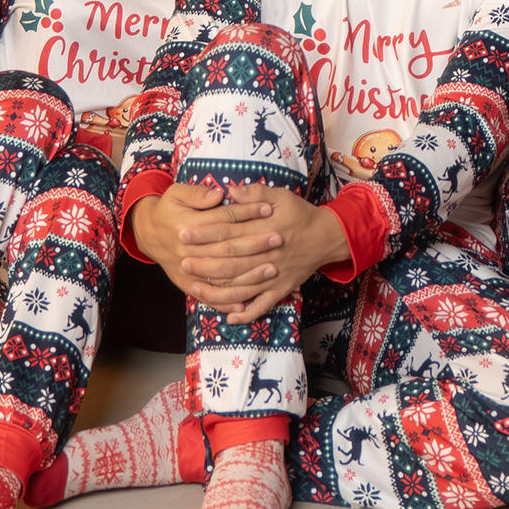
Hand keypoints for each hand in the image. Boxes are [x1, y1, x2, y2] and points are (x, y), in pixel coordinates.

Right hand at [129, 179, 277, 306]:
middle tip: (278, 239)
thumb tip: (220, 194)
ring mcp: (187, 271)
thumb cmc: (168, 210)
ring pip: (222, 275)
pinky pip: (209, 296)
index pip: (223, 218)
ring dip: (248, 274)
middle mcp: (187, 251)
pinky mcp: (187, 285)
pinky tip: (245, 304)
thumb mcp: (176, 193)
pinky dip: (227, 302)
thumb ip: (198, 193)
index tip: (269, 209)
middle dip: (255, 244)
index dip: (247, 212)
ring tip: (272, 269)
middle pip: (227, 248)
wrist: (148, 234)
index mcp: (186, 225)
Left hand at [191, 186, 352, 325]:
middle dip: (204, 263)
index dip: (205, 233)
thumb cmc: (300, 214)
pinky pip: (262, 305)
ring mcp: (274, 276)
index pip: (229, 233)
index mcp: (265, 230)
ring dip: (216, 290)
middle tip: (182, 262)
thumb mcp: (281, 196)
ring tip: (194, 288)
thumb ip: (255, 192)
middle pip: (230, 262)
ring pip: (241, 287)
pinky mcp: (281, 290)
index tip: (185, 233)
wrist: (326, 237)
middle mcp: (267, 256)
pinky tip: (229, 317)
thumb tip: (229, 190)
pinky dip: (246, 313)